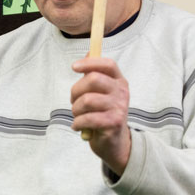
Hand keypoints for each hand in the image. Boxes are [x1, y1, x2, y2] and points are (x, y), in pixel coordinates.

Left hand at [71, 57, 131, 173]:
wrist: (114, 142)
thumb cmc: (102, 114)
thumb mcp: (101, 93)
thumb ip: (94, 74)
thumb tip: (89, 52)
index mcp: (119, 81)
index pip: (107, 64)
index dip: (89, 62)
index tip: (73, 67)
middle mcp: (121, 92)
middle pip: (93, 79)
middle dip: (75, 91)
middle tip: (74, 102)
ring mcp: (119, 107)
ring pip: (87, 100)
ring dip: (75, 110)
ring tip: (78, 116)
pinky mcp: (113, 123)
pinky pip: (87, 118)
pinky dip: (77, 123)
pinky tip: (78, 126)